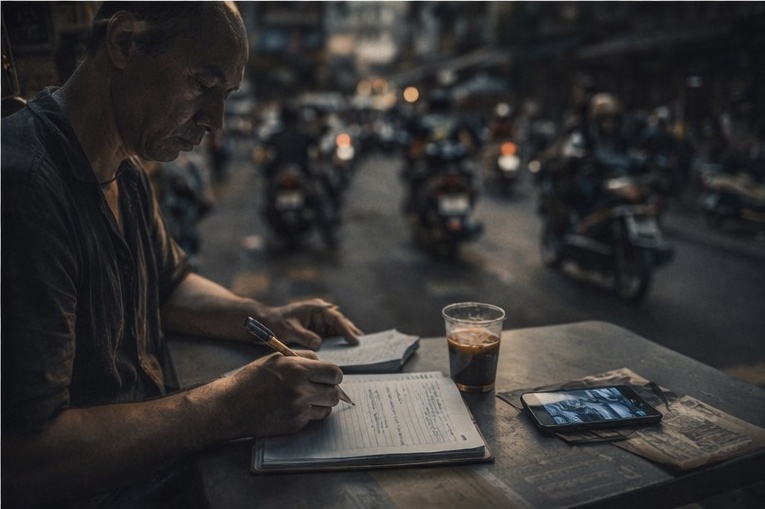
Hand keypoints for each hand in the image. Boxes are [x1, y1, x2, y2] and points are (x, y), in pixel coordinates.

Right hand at [224, 353, 343, 436]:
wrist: (233, 405)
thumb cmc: (253, 379)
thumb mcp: (277, 359)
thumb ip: (303, 358)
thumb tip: (323, 364)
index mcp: (297, 369)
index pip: (334, 373)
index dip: (334, 376)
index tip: (329, 377)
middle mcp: (300, 389)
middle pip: (334, 393)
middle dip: (330, 391)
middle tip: (321, 389)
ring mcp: (298, 409)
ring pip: (327, 408)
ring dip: (321, 404)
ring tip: (307, 399)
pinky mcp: (294, 424)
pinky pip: (312, 419)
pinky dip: (307, 414)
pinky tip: (293, 408)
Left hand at [259, 298, 361, 349]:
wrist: (267, 323)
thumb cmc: (278, 323)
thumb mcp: (289, 330)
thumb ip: (304, 336)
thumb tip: (319, 344)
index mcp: (317, 309)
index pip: (335, 318)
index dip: (346, 329)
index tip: (354, 340)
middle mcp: (322, 314)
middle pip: (341, 323)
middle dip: (352, 334)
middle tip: (364, 346)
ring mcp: (322, 322)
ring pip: (339, 331)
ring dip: (347, 339)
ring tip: (360, 351)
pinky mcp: (319, 331)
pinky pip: (332, 337)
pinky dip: (339, 344)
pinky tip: (346, 353)